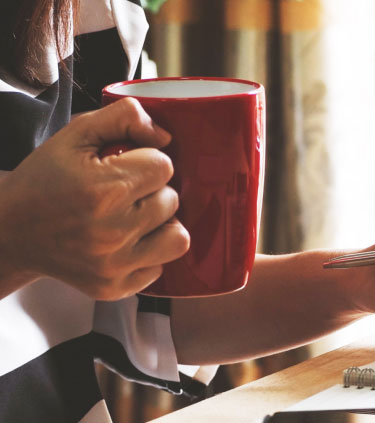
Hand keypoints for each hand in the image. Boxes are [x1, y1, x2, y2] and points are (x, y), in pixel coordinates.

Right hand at [0, 98, 189, 299]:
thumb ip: (124, 117)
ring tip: (136, 216)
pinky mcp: (114, 288)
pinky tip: (126, 242)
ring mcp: (114, 265)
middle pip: (172, 200)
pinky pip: (160, 267)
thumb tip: (166, 137)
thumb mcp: (76, 134)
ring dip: (161, 223)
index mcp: (104, 190)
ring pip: (177, 237)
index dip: (147, 161)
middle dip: (153, 190)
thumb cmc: (46, 179)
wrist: (11, 231)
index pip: (164, 166)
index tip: (126, 166)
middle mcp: (112, 232)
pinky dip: (149, 253)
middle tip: (125, 192)